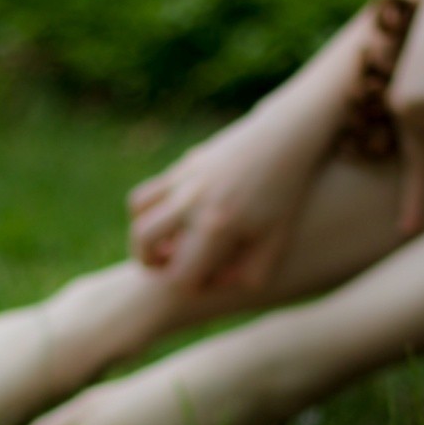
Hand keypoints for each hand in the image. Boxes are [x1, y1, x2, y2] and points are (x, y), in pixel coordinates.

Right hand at [125, 106, 320, 293]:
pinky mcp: (184, 165)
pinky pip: (148, 191)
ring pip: (138, 212)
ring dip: (142, 234)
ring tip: (162, 244)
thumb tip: (217, 283)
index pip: (180, 273)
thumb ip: (251, 272)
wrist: (284, 138)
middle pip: (144, 239)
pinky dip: (149, 210)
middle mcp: (193, 201)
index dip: (187, 286)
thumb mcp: (277, 240)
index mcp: (218, 225)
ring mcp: (185, 179)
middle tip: (165, 266)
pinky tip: (174, 218)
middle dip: (148, 262)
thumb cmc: (285, 194)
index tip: (201, 281)